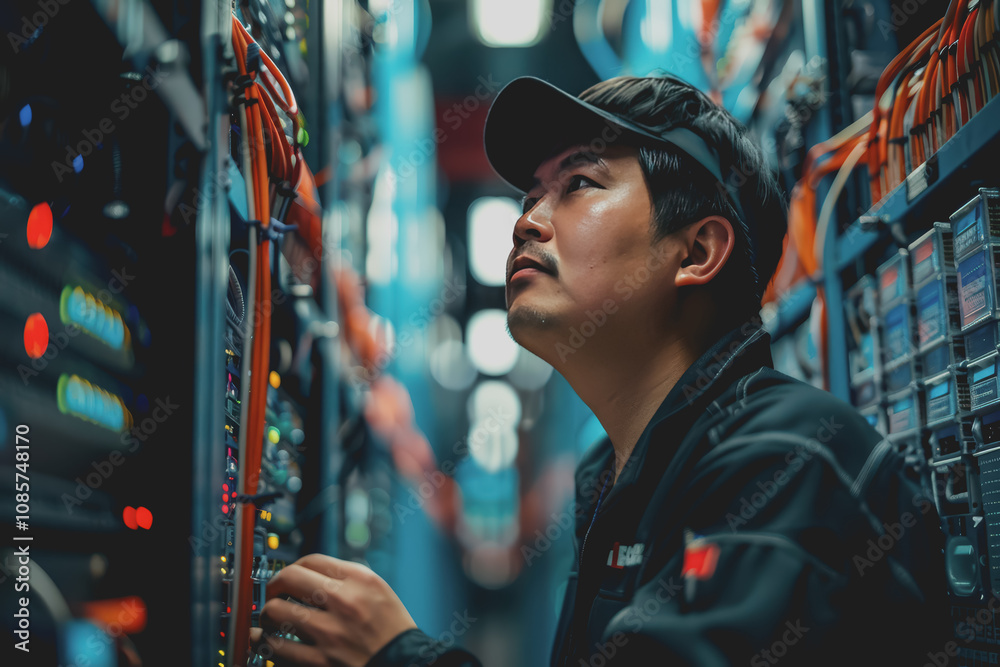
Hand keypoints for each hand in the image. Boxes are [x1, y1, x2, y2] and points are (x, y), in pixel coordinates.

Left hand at [249, 553, 417, 666]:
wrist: (405, 663)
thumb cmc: (391, 629)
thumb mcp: (378, 591)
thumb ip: (346, 578)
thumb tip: (310, 575)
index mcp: (360, 580)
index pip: (312, 560)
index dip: (294, 566)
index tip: (289, 576)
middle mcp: (344, 601)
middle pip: (289, 577)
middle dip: (274, 585)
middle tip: (274, 594)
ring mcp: (330, 633)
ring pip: (276, 611)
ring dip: (268, 615)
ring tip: (271, 619)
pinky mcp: (319, 662)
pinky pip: (278, 647)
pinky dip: (266, 642)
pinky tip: (269, 641)